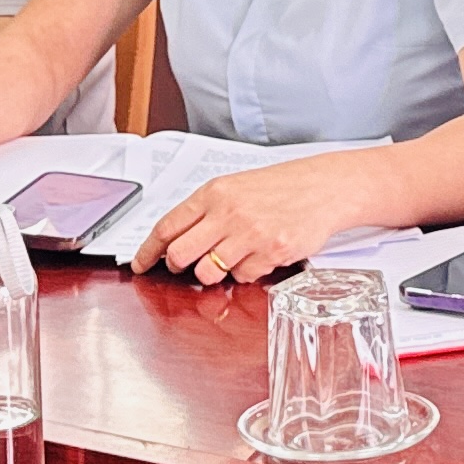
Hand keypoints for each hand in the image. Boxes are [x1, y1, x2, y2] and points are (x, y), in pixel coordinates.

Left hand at [137, 155, 369, 284]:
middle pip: (180, 254)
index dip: (148, 250)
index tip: (140, 264)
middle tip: (186, 266)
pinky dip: (246, 272)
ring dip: (214, 272)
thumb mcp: (236, 188)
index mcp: (214, 193)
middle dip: (177, 266)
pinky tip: (258, 255)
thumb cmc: (280, 188)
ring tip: (229, 259)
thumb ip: (206, 212)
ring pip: (208, 271)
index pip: (167, 226)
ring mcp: (250, 233)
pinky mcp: (271, 252)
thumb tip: (175, 241)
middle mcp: (228, 212)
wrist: (323, 187)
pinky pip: (243, 277)